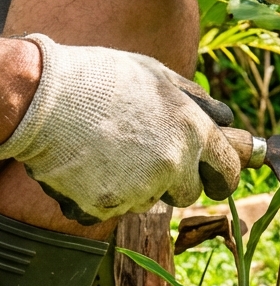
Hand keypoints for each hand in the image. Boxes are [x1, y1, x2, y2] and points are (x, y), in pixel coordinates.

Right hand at [0, 35, 240, 223]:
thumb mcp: (160, 76)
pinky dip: (102, 195)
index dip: (222, 177)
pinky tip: (88, 166)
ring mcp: (139, 189)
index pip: (228, 172)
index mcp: (194, 132)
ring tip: (109, 152)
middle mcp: (173, 165)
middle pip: (188, 193)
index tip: (216, 180)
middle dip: (174, 182)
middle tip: (147, 158)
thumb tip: (225, 119)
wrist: (45, 98)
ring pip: (148, 201)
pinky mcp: (105, 207)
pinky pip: (112, 209)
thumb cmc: (104, 79)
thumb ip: (197, 101)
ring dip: (136, 187)